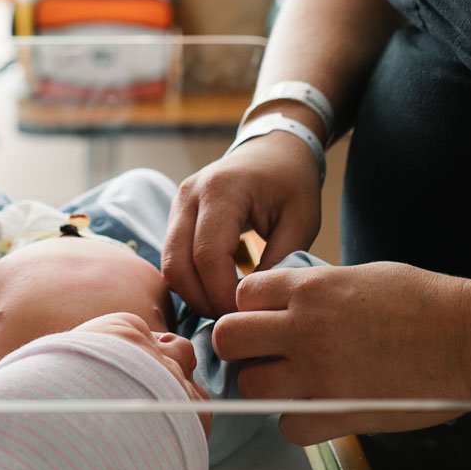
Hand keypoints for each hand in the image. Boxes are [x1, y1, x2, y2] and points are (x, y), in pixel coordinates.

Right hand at [163, 133, 322, 317]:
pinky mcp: (176, 215)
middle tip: (234, 320)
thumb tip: (257, 306)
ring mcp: (177, 204)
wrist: (273, 148)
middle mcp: (190, 195)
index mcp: (222, 190)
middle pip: (178, 264)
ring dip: (194, 294)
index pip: (208, 255)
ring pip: (169, 265)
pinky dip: (190, 281)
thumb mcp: (301, 221)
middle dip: (203, 300)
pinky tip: (217, 292)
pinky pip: (173, 257)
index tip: (247, 315)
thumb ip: (281, 262)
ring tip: (226, 309)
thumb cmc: (291, 182)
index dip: (222, 294)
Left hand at [212, 261, 470, 442]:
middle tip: (263, 355)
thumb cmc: (428, 303)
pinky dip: (299, 422)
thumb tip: (292, 304)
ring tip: (294, 384)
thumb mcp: (362, 277)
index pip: (243, 295)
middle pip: (229, 339)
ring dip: (267, 387)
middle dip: (241, 348)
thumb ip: (318, 291)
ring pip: (251, 386)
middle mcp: (305, 327)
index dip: (251, 310)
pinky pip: (288, 427)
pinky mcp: (338, 412)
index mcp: (312, 288)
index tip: (265, 321)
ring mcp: (318, 372)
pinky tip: (320, 411)